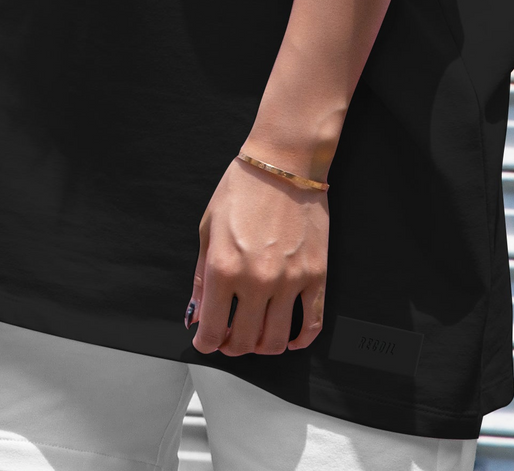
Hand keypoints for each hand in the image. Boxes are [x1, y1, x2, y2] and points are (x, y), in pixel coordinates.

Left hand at [191, 156, 327, 356]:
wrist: (282, 165)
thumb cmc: (240, 190)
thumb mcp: (208, 228)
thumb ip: (201, 276)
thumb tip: (197, 315)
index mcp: (223, 267)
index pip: (212, 329)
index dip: (206, 343)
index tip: (204, 342)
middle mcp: (256, 280)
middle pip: (244, 341)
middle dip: (231, 347)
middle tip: (227, 340)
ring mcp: (290, 282)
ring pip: (276, 340)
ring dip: (262, 348)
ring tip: (254, 337)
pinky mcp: (316, 277)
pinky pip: (312, 325)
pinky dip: (300, 341)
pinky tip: (289, 339)